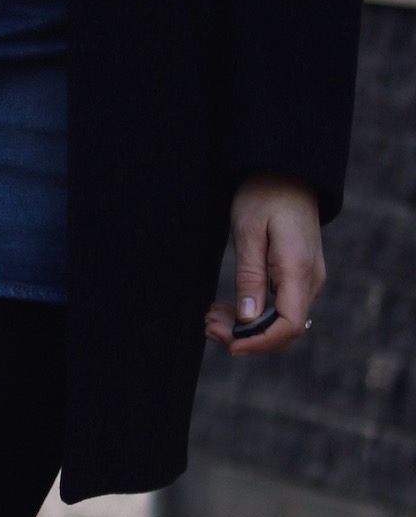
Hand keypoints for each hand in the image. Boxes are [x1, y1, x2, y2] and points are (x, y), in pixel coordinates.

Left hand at [204, 175, 324, 356]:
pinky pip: (279, 308)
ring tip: (210, 317)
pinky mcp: (297, 277)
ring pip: (280, 322)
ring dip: (245, 327)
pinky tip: (224, 308)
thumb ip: (249, 276)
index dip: (259, 343)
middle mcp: (310, 280)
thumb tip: (248, 319)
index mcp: (300, 270)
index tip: (228, 344)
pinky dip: (252, 315)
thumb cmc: (264, 195)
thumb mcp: (249, 232)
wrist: (285, 172)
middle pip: (284, 331)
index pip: (289, 326)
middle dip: (246, 338)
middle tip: (207, 325)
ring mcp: (306, 280)